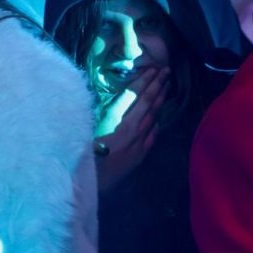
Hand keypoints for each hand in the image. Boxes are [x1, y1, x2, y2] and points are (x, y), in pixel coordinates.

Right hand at [94, 68, 166, 192]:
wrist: (93, 183)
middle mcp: (134, 130)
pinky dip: (155, 123)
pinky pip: (152, 135)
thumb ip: (102, 113)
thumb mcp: (89, 128)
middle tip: (167, 71)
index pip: (137, 96)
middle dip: (158, 86)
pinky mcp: (139, 155)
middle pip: (149, 104)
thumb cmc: (85, 154)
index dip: (146, 81)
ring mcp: (139, 143)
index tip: (154, 69)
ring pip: (153, 117)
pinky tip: (158, 118)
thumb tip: (111, 99)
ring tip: (166, 87)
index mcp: (120, 121)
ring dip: (160, 101)